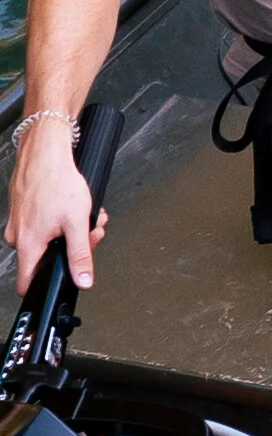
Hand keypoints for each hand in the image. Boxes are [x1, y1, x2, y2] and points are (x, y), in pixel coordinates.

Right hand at [4, 117, 105, 291]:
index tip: (61, 280)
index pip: (28, 282)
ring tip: (86, 215)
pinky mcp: (22, 208)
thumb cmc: (57, 180)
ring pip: (46, 237)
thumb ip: (80, 254)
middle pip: (45, 257)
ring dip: (70, 230)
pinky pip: (41, 222)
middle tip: (90, 233)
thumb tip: (83, 279)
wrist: (45, 150)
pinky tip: (72, 205)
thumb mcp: (77, 222)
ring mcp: (18, 221)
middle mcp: (16, 235)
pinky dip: (60, 217)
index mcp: (27, 244)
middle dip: (72, 247)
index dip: (46, 284)